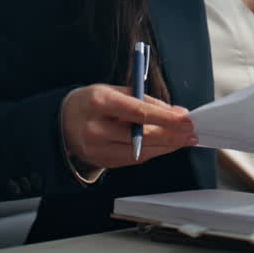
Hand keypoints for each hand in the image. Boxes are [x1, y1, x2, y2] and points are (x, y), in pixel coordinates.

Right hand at [61, 84, 196, 170]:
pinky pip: (133, 159)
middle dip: (171, 135)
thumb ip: (146, 101)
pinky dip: (153, 152)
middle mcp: (96, 128)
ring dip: (166, 146)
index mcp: (100, 102)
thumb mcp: (116, 91)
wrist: (62, 121)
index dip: (166, 119)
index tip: (186, 119)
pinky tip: (166, 146)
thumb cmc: (93, 102)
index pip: (139, 113)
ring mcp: (96, 148)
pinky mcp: (101, 161)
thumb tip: (176, 113)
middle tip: (191, 132)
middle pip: (141, 136)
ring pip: (140, 152)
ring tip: (185, 140)